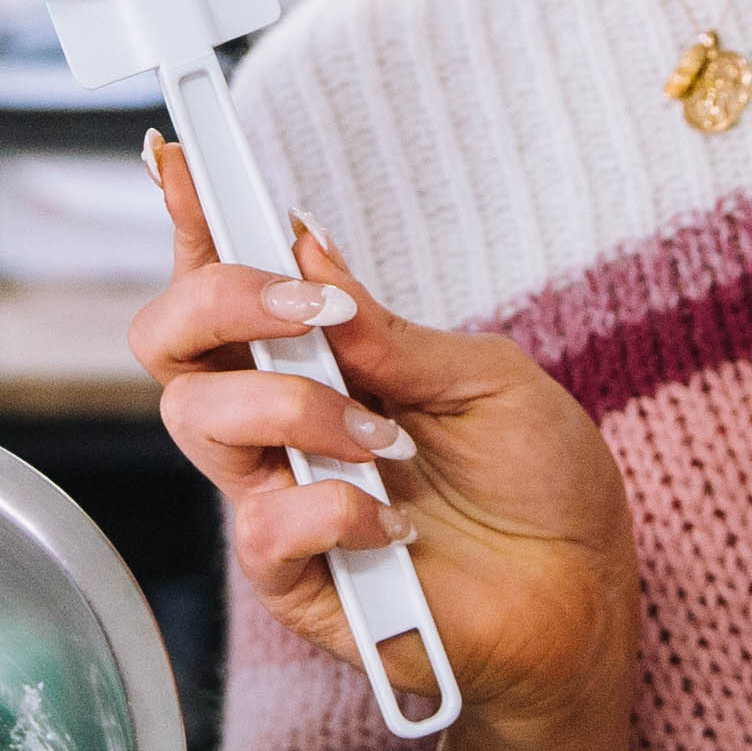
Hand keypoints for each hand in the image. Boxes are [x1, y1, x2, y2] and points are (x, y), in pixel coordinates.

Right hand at [134, 144, 640, 750]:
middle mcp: (277, 423)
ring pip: (198, 421)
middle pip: (167, 343)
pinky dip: (330, 507)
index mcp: (319, 361)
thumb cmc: (540, 484)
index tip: (179, 155)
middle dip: (220, 301)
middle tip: (309, 310)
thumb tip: (304, 241)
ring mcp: (276, 497)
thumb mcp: (482, 378)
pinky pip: (260, 527)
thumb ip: (386, 329)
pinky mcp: (294, 579)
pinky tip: (393, 519)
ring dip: (296, 409)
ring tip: (388, 438)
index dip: (191, 215)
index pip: (225, 280)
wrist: (584, 595)